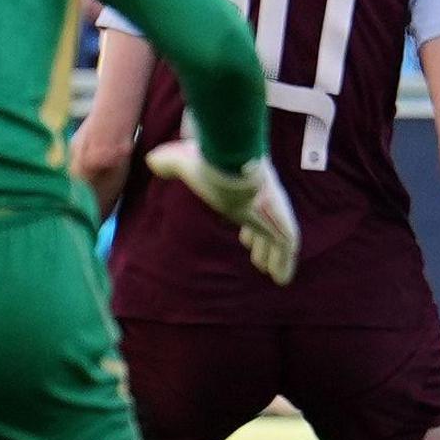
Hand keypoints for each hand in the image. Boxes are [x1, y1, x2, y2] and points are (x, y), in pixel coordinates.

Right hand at [145, 141, 302, 281]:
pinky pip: (287, 249)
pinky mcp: (283, 226)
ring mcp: (274, 215)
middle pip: (264, 225)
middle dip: (262, 242)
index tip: (245, 238)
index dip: (247, 225)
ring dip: (273, 256)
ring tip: (270, 271)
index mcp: (242, 189)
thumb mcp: (182, 161)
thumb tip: (152, 159)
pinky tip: (282, 280)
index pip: (248, 209)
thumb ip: (170, 163)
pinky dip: (285, 265)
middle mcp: (261, 201)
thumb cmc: (208, 165)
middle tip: (259, 258)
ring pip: (278, 239)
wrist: (230, 167)